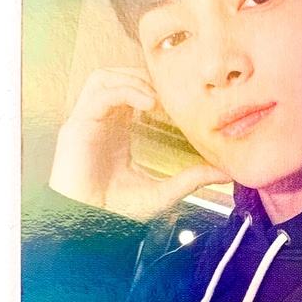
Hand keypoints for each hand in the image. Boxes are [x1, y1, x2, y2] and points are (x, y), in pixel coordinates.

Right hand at [48, 68, 229, 220]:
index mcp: (117, 130)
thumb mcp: (164, 192)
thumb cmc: (117, 211)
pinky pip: (99, 94)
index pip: (131, 91)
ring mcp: (87, 122)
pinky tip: (148, 103)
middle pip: (117, 76)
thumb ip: (191, 179)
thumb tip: (224, 173)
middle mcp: (100, 121)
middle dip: (144, 77)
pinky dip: (124, 91)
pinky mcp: (77, 126)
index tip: (181, 97)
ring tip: (158, 97)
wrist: (91, 225)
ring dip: (132, 79)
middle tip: (171, 91)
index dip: (155, 87)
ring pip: (104, 78)